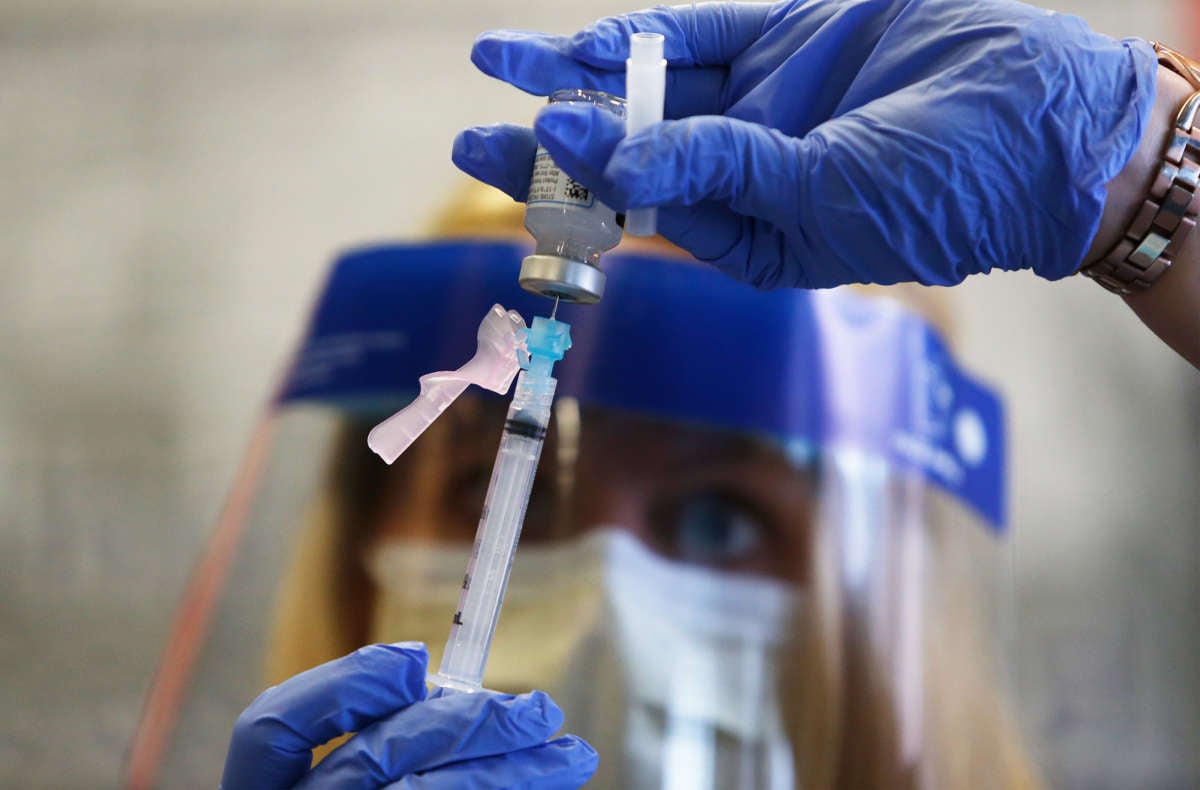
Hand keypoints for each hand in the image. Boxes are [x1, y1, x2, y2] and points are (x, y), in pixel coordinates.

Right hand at [220, 642, 595, 789]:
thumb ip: (384, 750)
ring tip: (568, 755)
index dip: (343, 685)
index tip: (418, 661)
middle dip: (467, 721)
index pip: (273, 728)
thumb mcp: (353, 788)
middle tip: (539, 709)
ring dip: (509, 770)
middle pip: (374, 757)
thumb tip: (444, 694)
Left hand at [453, 0, 1156, 287]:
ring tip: (500, 58)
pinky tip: (588, 39)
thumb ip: (709, 169)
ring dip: (578, 73)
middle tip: (473, 131)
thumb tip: (597, 158)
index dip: (564, 192)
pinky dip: (642, 34)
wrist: (1040, 116)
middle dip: (550, 139)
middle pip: (622, 153)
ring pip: (646, 86)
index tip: (504, 161)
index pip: (632, 215)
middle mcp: (739, 169)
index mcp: (744, 234)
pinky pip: (696, 31)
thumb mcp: (814, 195)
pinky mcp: (784, 37)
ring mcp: (759, 99)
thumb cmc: (939, 190)